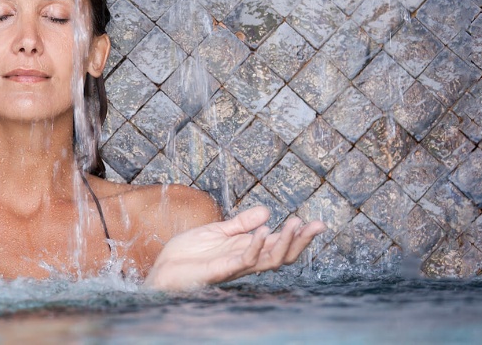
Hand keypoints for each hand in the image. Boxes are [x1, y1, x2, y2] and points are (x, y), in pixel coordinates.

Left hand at [144, 206, 325, 290]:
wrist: (164, 268)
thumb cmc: (189, 254)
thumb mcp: (218, 231)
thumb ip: (241, 223)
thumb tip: (267, 211)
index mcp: (246, 250)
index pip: (279, 245)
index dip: (299, 235)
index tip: (317, 223)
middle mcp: (245, 261)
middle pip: (282, 256)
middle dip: (301, 241)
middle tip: (317, 225)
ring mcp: (235, 267)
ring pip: (269, 260)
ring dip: (284, 243)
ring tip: (295, 224)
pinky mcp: (221, 270)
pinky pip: (244, 260)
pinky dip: (255, 246)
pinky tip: (263, 231)